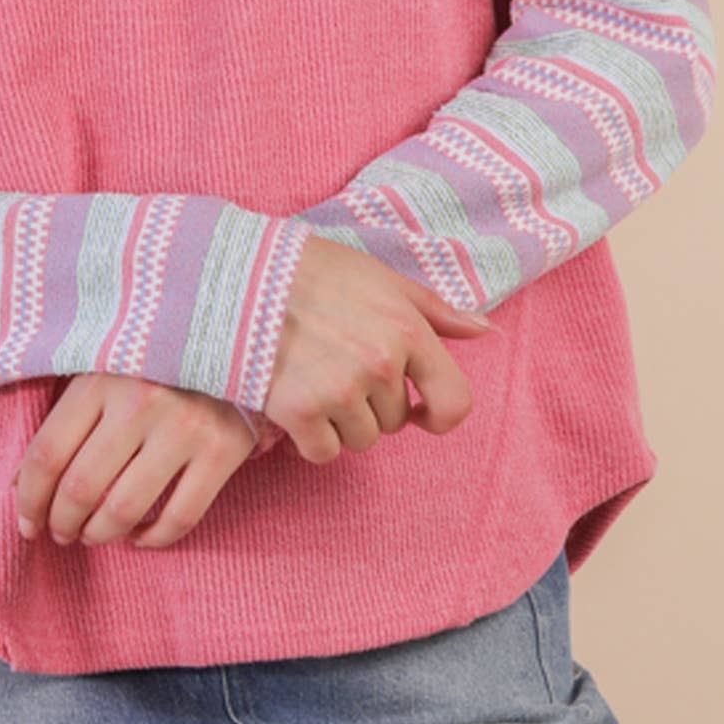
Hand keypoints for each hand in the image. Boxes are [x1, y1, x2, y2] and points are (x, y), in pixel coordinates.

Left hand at [10, 374, 257, 551]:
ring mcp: (185, 426)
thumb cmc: (152, 360)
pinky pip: (180, 518)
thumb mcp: (101, 370)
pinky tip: (139, 534)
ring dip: (100, 535)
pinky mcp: (223, 449)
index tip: (26, 522)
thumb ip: (63, 420)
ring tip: (94, 535)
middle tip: (61, 533)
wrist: (235, 336)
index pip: (47, 453)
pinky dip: (152, 539)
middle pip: (81, 488)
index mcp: (102, 376)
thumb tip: (19, 485)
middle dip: (62, 523)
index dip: (28, 499)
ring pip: (124, 510)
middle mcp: (141, 401)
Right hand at [263, 235, 495, 462]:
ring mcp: (340, 388)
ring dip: (340, 421)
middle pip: (396, 422)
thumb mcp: (380, 278)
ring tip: (313, 378)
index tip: (419, 413)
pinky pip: (323, 452)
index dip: (438, 415)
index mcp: (406, 329)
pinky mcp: (299, 409)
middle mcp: (380, 362)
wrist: (237, 275)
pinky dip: (309, 437)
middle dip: (372, 405)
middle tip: (336, 366)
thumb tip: (486, 332)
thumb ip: (435, 310)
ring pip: (361, 440)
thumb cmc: (311, 271)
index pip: (454, 401)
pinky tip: (292, 400)